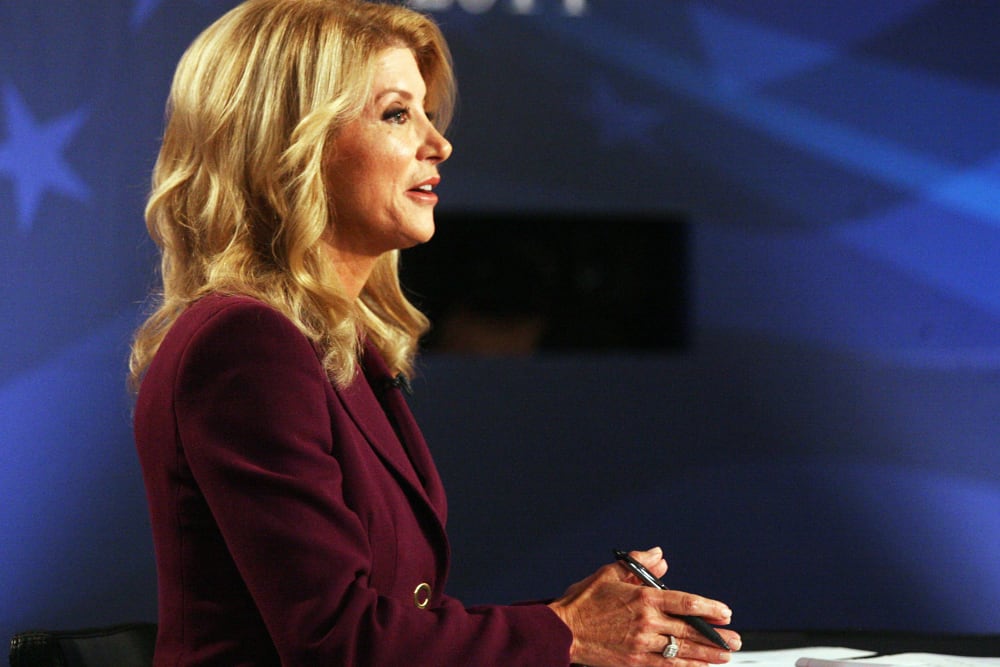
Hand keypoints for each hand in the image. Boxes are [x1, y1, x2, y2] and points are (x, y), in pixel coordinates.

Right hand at [547, 547, 740, 666]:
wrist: (562, 631)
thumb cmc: (583, 602)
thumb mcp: (609, 573)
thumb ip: (639, 564)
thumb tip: (660, 557)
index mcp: (642, 598)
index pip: (685, 602)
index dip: (709, 608)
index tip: (725, 612)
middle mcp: (646, 622)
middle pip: (689, 630)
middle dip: (716, 636)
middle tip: (734, 639)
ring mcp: (642, 645)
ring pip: (682, 651)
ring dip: (707, 654)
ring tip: (725, 655)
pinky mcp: (635, 662)